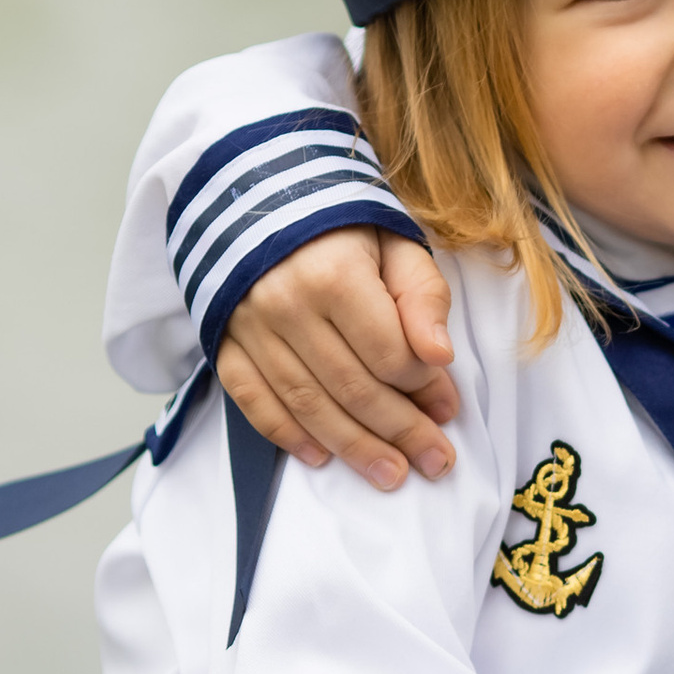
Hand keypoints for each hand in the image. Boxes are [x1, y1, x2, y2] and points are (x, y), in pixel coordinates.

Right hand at [219, 231, 459, 484]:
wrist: (263, 200)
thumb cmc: (342, 227)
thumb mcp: (396, 244)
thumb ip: (423, 296)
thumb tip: (441, 356)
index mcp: (334, 275)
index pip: (388, 354)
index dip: (424, 387)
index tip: (448, 406)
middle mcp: (286, 304)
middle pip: (352, 388)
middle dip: (400, 432)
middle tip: (435, 462)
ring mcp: (249, 328)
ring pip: (306, 404)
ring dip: (353, 447)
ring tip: (391, 474)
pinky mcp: (225, 343)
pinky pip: (253, 400)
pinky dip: (286, 434)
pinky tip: (321, 456)